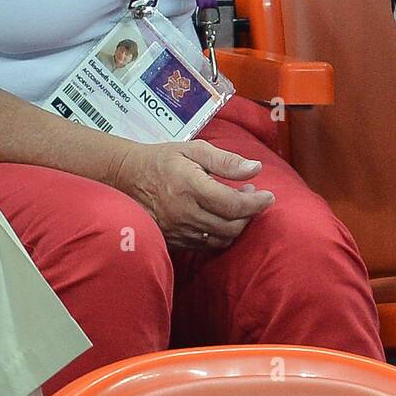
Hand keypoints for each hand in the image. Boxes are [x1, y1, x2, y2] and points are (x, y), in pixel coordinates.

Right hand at [113, 140, 274, 249]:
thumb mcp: (194, 150)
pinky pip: (207, 245)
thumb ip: (226, 160)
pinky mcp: (175, 240)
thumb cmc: (164, 160)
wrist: (127, 178)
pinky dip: (222, 234)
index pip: (232, 204)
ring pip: (222, 238)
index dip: (256, 203)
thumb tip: (255, 168)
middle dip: (249, 213)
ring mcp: (179, 230)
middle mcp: (185, 212)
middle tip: (251, 195)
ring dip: (238, 225)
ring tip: (238, 205)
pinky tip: (223, 217)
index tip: (269, 196)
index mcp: (190, 187)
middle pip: (231, 225)